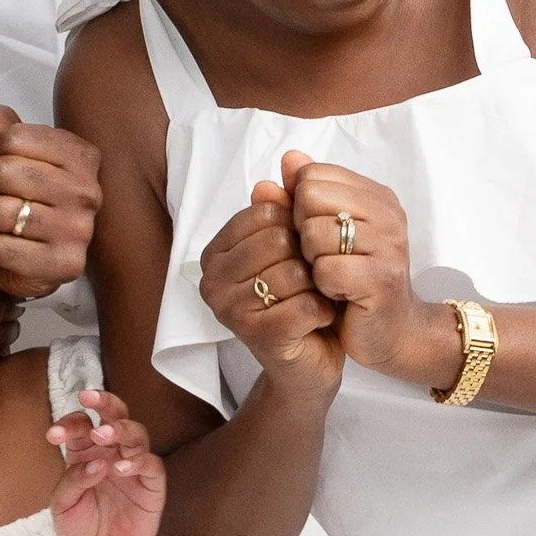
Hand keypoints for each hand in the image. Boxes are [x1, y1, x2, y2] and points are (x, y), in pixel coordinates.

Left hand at [0, 105, 101, 300]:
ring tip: (2, 221)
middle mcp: (88, 191)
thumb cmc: (11, 192)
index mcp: (80, 155)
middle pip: (3, 172)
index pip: (13, 138)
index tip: (4, 169)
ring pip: (0, 210)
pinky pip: (0, 247)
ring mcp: (80, 230)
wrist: (24, 252)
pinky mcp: (64, 265)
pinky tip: (10, 244)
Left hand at [47, 389, 169, 535]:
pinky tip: (121, 467)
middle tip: (89, 397)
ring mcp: (134, 467)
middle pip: (114, 416)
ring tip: (104, 435)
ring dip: (120, 429)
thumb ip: (72, 482)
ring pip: (136, 433)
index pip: (81, 426)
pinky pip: (151, 465)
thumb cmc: (81, 530)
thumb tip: (94, 463)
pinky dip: (139, 461)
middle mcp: (112, 453)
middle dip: (103, 402)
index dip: (69, 424)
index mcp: (86, 453)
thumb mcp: (62, 507)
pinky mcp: (152, 486)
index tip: (53, 435)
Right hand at [198, 183, 344, 400]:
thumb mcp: (291, 249)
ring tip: (314, 298)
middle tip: (312, 278)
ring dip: (318, 285)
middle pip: (279, 239)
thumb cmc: (298, 301)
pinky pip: (306, 305)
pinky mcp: (258, 337)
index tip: (302, 249)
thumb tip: (280, 171)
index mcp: (215, 253)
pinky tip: (319, 319)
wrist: (309, 364)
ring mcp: (230, 311)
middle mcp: (212, 281)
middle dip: (308, 256)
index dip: (296, 226)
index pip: (265, 213)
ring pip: (293, 272)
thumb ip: (283, 209)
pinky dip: (324, 310)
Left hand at [285, 151, 452, 385]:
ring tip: (332, 276)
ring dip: (312, 262)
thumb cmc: (355, 281)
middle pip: (310, 198)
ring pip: (314, 234)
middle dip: (303, 232)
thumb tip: (287, 159)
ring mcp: (389, 246)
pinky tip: (338, 293)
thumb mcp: (326, 232)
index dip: (300, 206)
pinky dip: (322, 285)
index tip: (318, 233)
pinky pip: (325, 269)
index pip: (313, 175)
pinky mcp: (381, 279)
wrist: (391, 331)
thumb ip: (304, 195)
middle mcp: (388, 214)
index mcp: (376, 196)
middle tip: (323, 257)